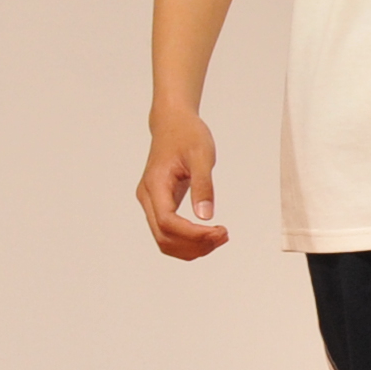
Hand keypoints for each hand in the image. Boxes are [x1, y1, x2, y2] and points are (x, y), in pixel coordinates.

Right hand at [137, 110, 227, 259]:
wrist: (172, 122)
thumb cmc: (186, 134)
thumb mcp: (201, 155)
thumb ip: (203, 185)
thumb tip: (205, 216)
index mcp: (155, 185)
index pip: (168, 223)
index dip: (193, 234)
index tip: (218, 231)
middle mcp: (147, 197)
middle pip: (164, 238)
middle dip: (194, 245)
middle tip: (223, 236)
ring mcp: (151, 202)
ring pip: (164, 240)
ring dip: (191, 247)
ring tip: (219, 237)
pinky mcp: (158, 204)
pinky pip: (168, 232)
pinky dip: (187, 240)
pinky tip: (208, 234)